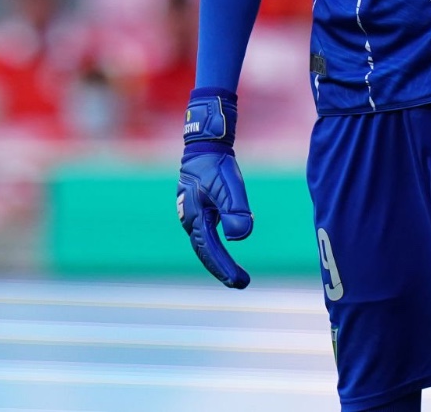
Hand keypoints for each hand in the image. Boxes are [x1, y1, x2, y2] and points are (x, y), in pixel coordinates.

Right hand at [177, 91, 252, 287]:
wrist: (205, 146)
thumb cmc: (216, 166)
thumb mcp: (229, 186)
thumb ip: (235, 210)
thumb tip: (239, 237)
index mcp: (194, 218)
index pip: (210, 251)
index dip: (224, 268)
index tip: (239, 282)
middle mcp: (190, 220)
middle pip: (205, 252)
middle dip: (221, 269)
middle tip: (241, 284)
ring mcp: (192, 215)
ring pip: (204, 244)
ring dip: (218, 260)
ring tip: (235, 275)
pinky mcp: (198, 209)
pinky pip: (206, 234)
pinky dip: (216, 246)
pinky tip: (227, 250)